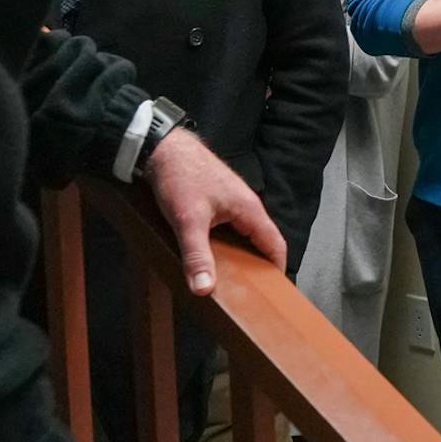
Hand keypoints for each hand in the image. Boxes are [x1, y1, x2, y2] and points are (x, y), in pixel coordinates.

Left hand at [142, 131, 286, 288]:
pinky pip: (228, 229)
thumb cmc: (181, 176)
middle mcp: (245, 205)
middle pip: (260, 242)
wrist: (162, 148)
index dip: (278, 268)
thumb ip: (196, 256)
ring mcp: (231, 202)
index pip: (276, 244)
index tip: (274, 292)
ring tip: (228, 279)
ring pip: (242, 236)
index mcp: (249, 209)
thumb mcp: (188, 221)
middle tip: (247, 292)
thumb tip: (204, 288)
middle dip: (256, 267)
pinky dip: (224, 246)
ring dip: (238, 256)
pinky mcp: (216, 202)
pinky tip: (208, 256)